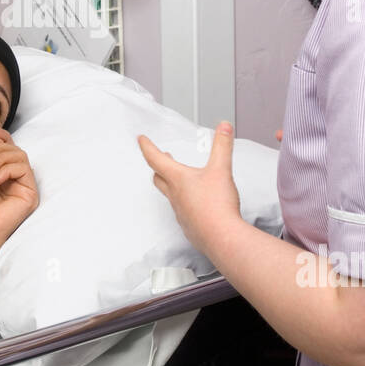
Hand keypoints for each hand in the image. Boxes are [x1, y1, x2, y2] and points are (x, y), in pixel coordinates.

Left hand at [0, 122, 38, 247]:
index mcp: (2, 175)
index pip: (8, 150)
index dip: (2, 136)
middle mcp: (15, 180)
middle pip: (14, 150)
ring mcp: (24, 187)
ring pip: (20, 156)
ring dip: (0, 159)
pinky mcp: (30, 194)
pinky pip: (23, 169)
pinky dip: (6, 169)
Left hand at [137, 121, 242, 255]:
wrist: (222, 238)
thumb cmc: (217, 206)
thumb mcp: (221, 169)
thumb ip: (222, 146)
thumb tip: (223, 127)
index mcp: (178, 179)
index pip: (155, 159)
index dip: (147, 147)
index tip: (141, 139)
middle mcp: (175, 196)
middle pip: (159, 178)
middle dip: (158, 166)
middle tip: (161, 157)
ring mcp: (180, 212)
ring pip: (170, 195)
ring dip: (172, 184)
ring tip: (180, 179)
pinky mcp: (189, 226)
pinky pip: (182, 212)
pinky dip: (185, 203)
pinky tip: (196, 204)